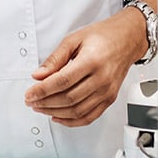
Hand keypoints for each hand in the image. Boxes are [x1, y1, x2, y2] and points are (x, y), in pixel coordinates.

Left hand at [24, 8, 146, 126]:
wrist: (127, 39)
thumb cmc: (103, 36)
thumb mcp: (74, 40)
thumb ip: (55, 59)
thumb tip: (38, 75)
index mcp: (92, 61)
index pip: (62, 81)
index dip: (42, 90)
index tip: (29, 94)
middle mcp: (102, 79)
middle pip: (68, 98)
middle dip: (45, 102)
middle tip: (31, 101)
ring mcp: (107, 91)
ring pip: (77, 111)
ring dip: (55, 112)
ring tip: (40, 108)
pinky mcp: (110, 99)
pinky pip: (89, 117)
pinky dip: (71, 121)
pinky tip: (58, 117)